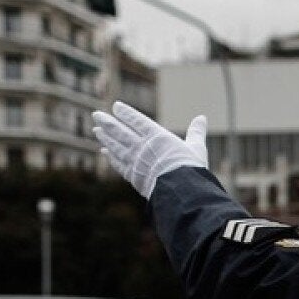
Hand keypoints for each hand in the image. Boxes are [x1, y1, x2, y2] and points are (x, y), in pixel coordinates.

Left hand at [91, 102, 207, 199]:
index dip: (126, 113)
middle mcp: (143, 147)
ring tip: (97, 130)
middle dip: (107, 122)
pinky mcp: (133, 176)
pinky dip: (111, 157)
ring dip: (105, 137)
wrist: (180, 192)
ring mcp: (135, 161)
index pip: (138, 121)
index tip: (116, 106)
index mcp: (158, 137)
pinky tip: (104, 152)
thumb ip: (196, 132)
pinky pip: (118, 164)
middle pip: (120, 131)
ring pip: (116, 146)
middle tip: (96, 114)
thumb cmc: (191, 169)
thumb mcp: (196, 148)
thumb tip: (202, 118)